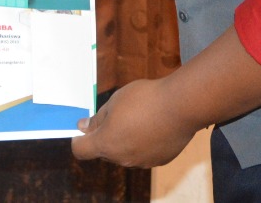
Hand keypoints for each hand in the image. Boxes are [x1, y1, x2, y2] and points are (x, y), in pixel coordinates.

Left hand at [72, 79, 195, 167]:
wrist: (181, 106)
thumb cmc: (145, 99)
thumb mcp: (115, 100)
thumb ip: (98, 118)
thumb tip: (85, 126)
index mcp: (106, 143)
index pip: (81, 150)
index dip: (79, 139)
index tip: (83, 129)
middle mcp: (122, 158)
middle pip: (104, 152)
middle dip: (105, 137)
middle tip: (115, 115)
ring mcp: (142, 162)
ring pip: (124, 153)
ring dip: (125, 140)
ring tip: (138, 118)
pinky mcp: (159, 160)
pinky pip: (144, 154)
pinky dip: (143, 143)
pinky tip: (153, 127)